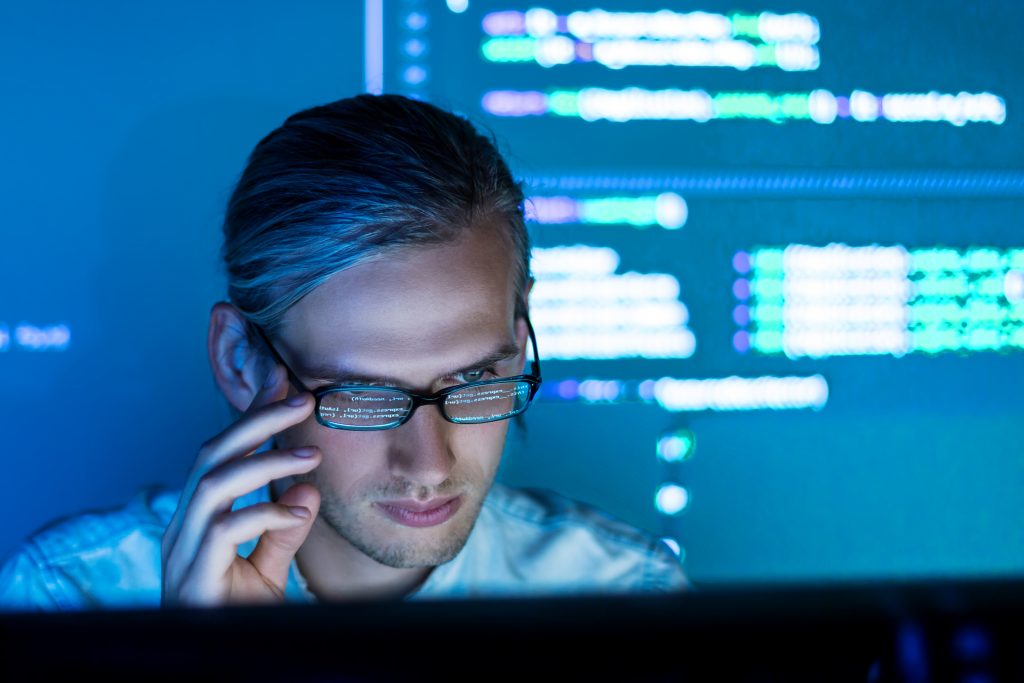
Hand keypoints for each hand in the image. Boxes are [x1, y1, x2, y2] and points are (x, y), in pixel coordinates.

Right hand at [160, 363, 321, 606]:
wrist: (219, 664)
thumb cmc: (233, 617)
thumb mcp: (267, 571)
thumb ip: (282, 532)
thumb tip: (306, 492)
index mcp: (198, 519)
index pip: (220, 454)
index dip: (248, 418)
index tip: (283, 385)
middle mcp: (183, 528)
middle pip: (210, 455)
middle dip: (255, 421)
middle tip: (303, 400)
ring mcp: (183, 552)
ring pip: (214, 484)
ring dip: (265, 461)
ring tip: (310, 454)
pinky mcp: (194, 580)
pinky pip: (225, 530)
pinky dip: (265, 514)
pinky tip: (298, 512)